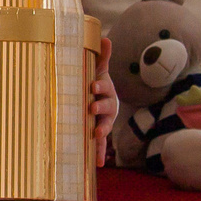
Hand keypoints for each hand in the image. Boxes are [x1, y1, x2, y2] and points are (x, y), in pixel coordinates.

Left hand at [90, 38, 119, 164]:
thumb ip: (102, 57)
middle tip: (91, 107)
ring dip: (102, 130)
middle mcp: (108, 107)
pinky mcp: (100, 133)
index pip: (103, 87)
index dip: (99, 86)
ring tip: (96, 134)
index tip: (92, 85)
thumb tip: (106, 37)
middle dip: (100, 107)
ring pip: (105, 125)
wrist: (103, 100)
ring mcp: (105, 120)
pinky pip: (101, 144)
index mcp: (106, 91)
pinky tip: (98, 164)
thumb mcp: (100, 70)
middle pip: (106, 107)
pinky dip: (100, 153)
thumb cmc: (98, 84)